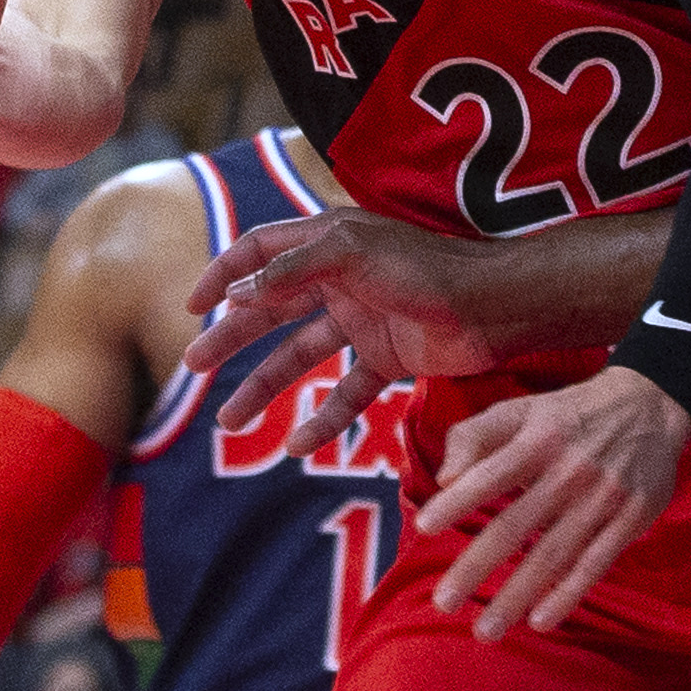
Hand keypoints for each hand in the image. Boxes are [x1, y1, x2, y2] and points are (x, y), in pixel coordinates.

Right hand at [183, 210, 529, 453]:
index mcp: (327, 242)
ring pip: (299, 357)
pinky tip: (298, 448)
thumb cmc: (427, 268)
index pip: (259, 252)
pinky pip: (344, 393)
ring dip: (262, 387)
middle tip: (193, 367)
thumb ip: (291, 272)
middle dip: (231, 338)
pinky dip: (321, 420)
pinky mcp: (386, 359)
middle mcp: (338, 279)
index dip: (224, 273)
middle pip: (270, 309)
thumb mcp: (351, 255)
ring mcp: (361, 321)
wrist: (497, 305)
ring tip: (228, 421)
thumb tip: (233, 294)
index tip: (194, 307)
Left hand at [417, 367, 688, 641]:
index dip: (457, 501)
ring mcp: (602, 497)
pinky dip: (568, 594)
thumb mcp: (521, 408)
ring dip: (517, 596)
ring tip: (485, 631)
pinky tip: (540, 621)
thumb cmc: (568, 414)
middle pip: (515, 526)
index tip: (423, 528)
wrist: (650, 404)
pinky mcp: (631, 518)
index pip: (490, 474)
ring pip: (552, 555)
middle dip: (476, 567)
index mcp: (538, 439)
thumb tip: (445, 477)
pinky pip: (595, 564)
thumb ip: (476, 435)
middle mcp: (568, 471)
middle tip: (442, 603)